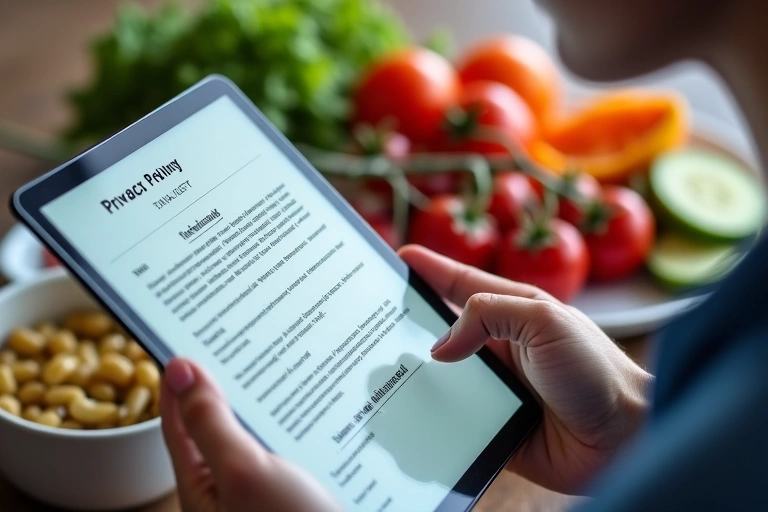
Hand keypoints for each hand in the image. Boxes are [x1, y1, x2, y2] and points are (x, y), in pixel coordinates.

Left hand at [160, 359, 341, 511]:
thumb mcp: (242, 470)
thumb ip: (209, 422)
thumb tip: (179, 370)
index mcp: (202, 486)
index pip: (177, 423)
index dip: (177, 382)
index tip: (181, 341)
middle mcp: (229, 489)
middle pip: (214, 427)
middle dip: (221, 386)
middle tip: (231, 343)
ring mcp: (262, 492)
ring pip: (253, 436)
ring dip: (260, 402)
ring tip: (269, 366)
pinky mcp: (294, 493)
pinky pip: (283, 450)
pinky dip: (289, 424)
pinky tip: (306, 407)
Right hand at [399, 245, 652, 494]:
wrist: (623, 439)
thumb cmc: (597, 370)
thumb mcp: (545, 321)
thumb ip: (488, 316)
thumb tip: (439, 346)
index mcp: (513, 312)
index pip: (460, 285)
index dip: (430, 269)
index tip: (398, 257)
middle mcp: (500, 347)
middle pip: (443, 332)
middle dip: (409, 324)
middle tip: (370, 317)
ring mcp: (496, 387)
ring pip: (442, 378)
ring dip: (415, 376)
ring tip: (375, 369)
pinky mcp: (492, 425)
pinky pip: (453, 420)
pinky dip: (431, 419)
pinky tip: (405, 418)